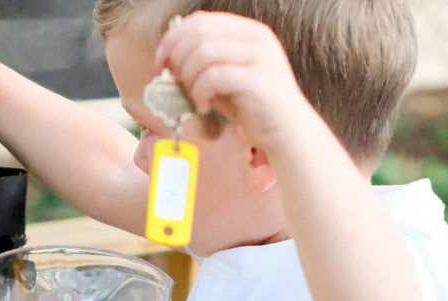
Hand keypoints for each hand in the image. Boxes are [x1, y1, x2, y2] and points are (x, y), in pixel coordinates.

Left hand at [154, 12, 306, 155]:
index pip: (200, 21)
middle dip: (178, 59)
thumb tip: (168, 60)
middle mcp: (256, 37)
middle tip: (175, 83)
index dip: (173, 39)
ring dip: (189, 78)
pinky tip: (205, 107)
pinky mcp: (257, 80)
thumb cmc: (252, 109)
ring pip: (204, 52)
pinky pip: (214, 76)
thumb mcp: (224, 80)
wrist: (287, 133)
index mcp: (247, 31)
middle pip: (199, 33)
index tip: (160, 63)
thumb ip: (202, 65)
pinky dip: (201, 93)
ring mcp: (259, 56)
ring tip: (195, 98)